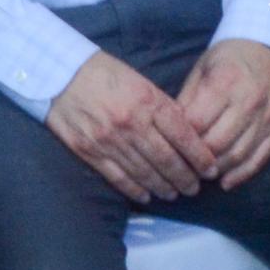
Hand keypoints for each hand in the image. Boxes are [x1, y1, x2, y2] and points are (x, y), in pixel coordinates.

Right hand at [46, 49, 213, 200]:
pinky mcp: (90, 151)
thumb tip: (186, 135)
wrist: (58, 73)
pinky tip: (146, 196)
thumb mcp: (138, 80)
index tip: (211, 169)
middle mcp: (130, 123)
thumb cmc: (103, 73)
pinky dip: (135, 190)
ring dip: (164, 187)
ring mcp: (109, 140)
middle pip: (167, 160)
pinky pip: (118, 178)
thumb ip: (161, 106)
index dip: (200, 157)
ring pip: (145, 173)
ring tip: (175, 193)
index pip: (183, 135)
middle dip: (186, 178)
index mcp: (146, 101)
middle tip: (195, 188)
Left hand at [170, 38, 269, 187]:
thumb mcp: (203, 67)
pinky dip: (241, 175)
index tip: (168, 146)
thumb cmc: (230, 58)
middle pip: (216, 144)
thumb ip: (188, 98)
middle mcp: (250, 101)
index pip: (196, 122)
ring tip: (200, 174)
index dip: (179, 138)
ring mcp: (268, 116)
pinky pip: (260, 158)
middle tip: (181, 165)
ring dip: (217, 170)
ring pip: (238, 155)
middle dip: (196, 159)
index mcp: (226, 82)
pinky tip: (225, 182)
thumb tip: (169, 130)